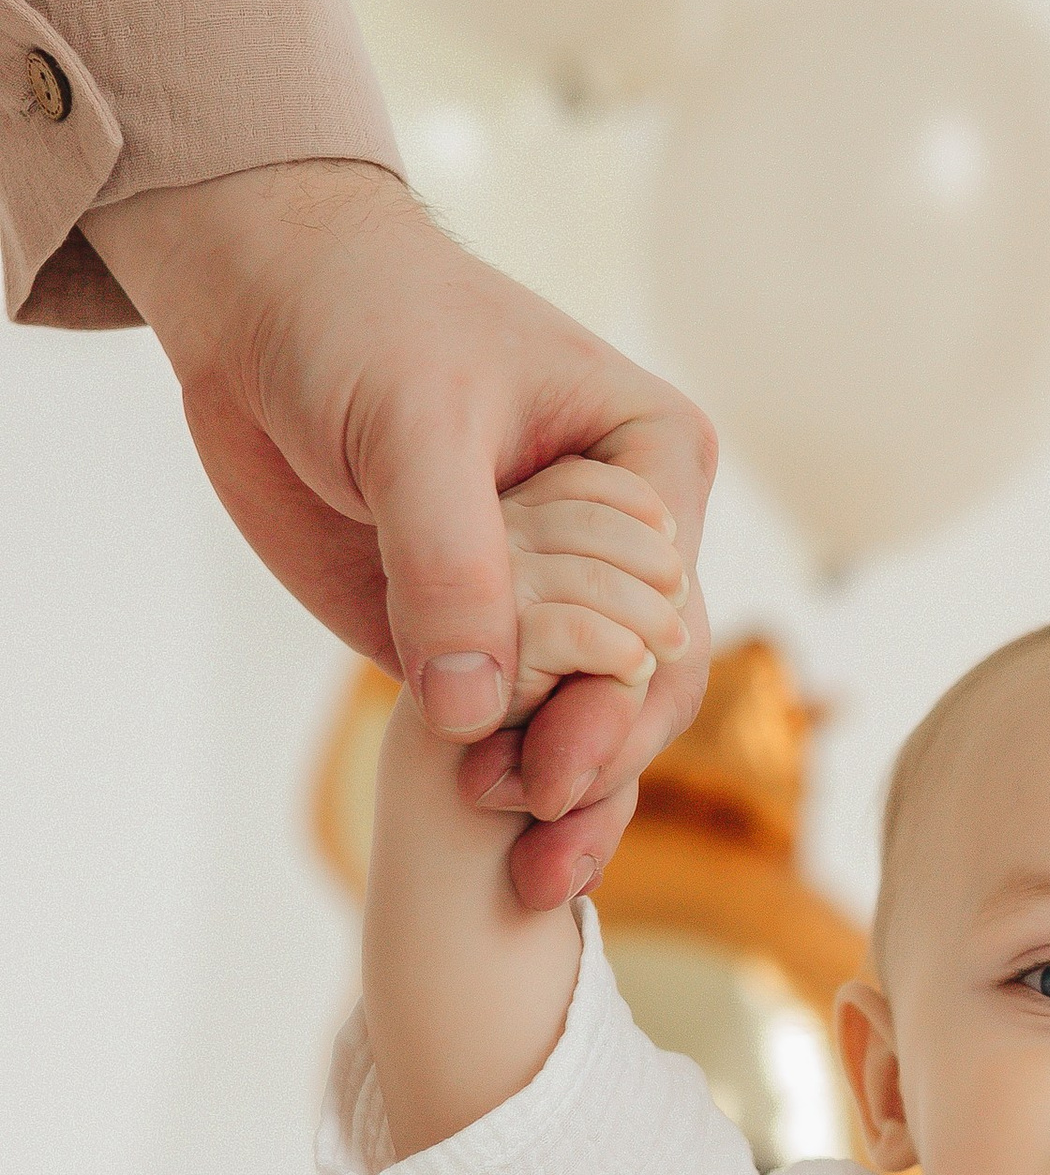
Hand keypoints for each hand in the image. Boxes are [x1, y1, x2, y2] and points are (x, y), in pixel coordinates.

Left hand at [87, 158, 715, 908]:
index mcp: (650, 466)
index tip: (561, 763)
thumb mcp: (413, 420)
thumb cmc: (362, 313)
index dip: (625, 699)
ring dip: (566, 800)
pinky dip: (505, 789)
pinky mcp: (464, 632)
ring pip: (586, 720)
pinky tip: (505, 860)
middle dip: (599, 764)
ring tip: (530, 877)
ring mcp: (544, 594)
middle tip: (536, 831)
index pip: (669, 607)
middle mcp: (617, 543)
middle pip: (643, 684)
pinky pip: (506, 724)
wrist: (256, 297)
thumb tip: (476, 708)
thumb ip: (454, 560)